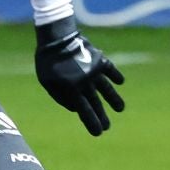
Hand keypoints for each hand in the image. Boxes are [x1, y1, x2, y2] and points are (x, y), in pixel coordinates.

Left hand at [34, 18, 125, 135]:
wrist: (57, 36)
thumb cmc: (48, 62)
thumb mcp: (48, 82)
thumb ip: (60, 97)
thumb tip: (75, 108)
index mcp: (71, 89)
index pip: (84, 111)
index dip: (92, 122)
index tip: (98, 132)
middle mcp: (86, 82)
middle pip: (96, 103)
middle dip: (102, 117)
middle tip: (107, 127)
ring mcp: (94, 71)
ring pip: (107, 89)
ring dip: (114, 99)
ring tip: (120, 108)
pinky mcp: (100, 59)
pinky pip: (110, 69)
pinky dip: (116, 76)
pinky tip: (121, 82)